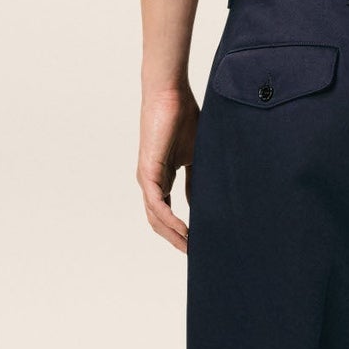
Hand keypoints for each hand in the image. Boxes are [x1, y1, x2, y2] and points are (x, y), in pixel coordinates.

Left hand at [138, 85, 199, 252]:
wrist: (171, 95)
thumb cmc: (183, 118)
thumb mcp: (196, 156)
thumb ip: (197, 179)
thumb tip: (201, 203)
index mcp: (161, 178)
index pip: (167, 213)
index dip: (180, 231)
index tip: (197, 244)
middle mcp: (151, 181)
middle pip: (159, 221)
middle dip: (176, 239)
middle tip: (195, 254)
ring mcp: (147, 178)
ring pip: (156, 217)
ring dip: (173, 235)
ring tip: (191, 248)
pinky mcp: (147, 171)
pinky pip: (157, 204)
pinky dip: (170, 220)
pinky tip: (185, 231)